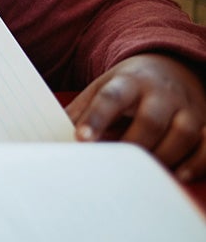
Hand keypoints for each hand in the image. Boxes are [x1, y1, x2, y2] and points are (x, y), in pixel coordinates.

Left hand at [65, 53, 205, 181]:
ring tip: (141, 172)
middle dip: (133, 143)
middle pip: (150, 119)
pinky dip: (198, 161)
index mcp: (128, 81)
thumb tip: (51, 134)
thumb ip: (80, 110)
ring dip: (163, 155)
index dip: (97, 117)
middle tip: (114, 162)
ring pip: (183, 133)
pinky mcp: (205, 121)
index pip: (111, 97)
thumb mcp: (102, 88)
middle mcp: (160, 92)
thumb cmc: (128, 86)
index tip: (81, 138)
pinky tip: (180, 175)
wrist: (170, 67)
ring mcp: (186, 107)